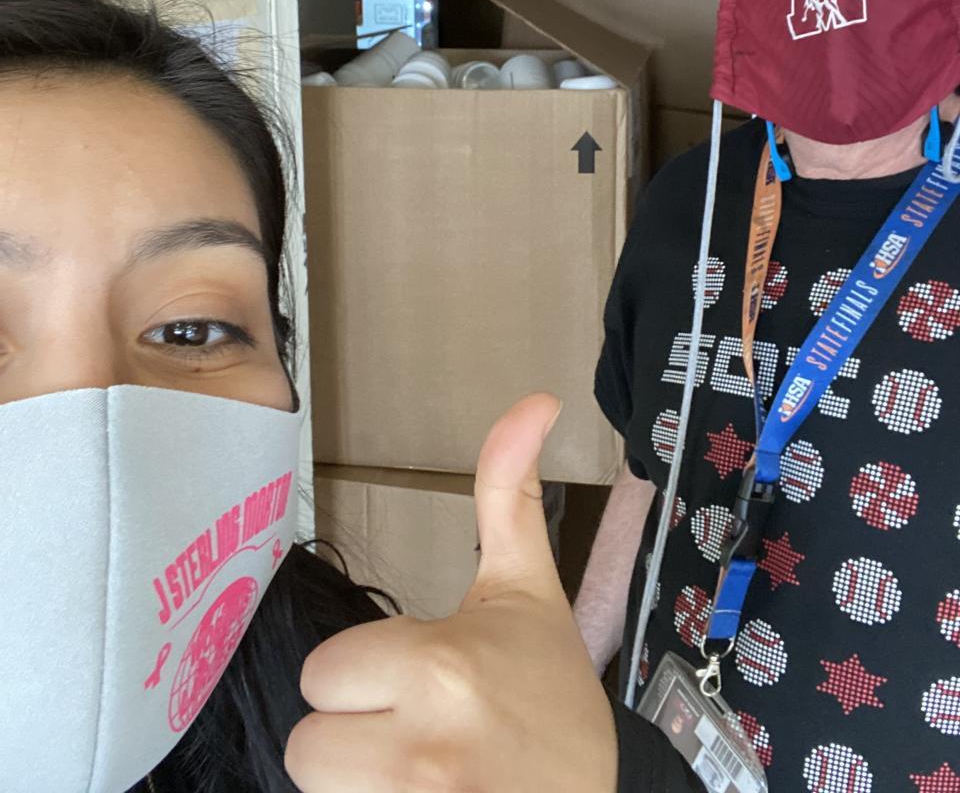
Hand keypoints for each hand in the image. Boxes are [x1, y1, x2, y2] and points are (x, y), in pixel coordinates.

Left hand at [285, 393, 618, 791]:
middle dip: (353, 739)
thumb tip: (536, 398)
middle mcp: (419, 747)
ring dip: (357, 784)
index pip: (322, 675)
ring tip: (414, 772)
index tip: (412, 684)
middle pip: (309, 746)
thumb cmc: (551, 696)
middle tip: (412, 734)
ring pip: (319, 790)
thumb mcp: (525, 589)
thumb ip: (507, 493)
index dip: (361, 679)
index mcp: (438, 665)